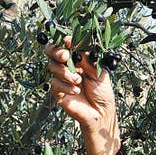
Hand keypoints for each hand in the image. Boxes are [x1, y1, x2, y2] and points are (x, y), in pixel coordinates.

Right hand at [46, 38, 120, 154]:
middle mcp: (68, 67)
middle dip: (56, 51)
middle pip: (52, 52)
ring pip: (52, 67)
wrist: (102, 113)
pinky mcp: (58, 92)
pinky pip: (54, 84)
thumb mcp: (100, 72)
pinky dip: (65, 86)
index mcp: (79, 60)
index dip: (65, 42)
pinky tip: (76, 90)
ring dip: (65, 72)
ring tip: (79, 80)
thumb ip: (88, 59)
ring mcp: (62, 79)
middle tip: (65, 56)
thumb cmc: (103, 92)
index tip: (68, 41)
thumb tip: (75, 44)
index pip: (67, 46)